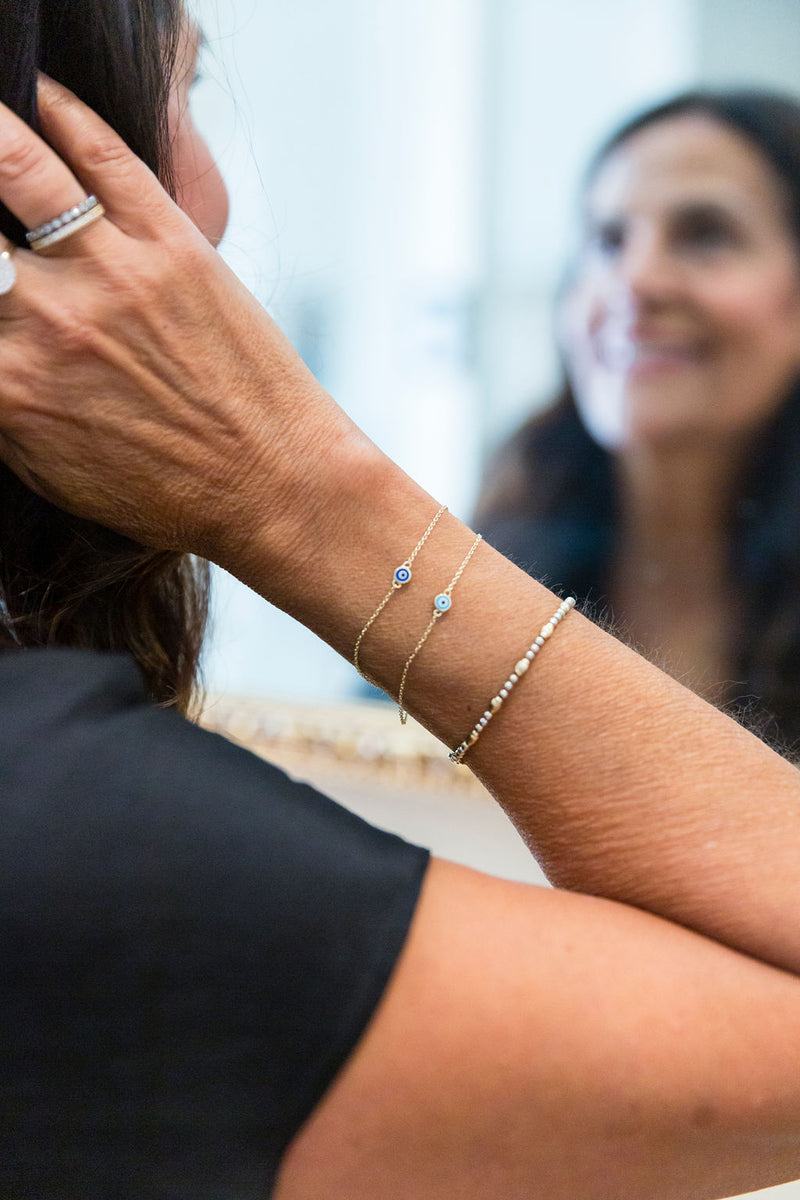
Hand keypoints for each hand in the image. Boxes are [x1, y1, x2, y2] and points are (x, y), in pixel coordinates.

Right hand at [0, 76, 354, 568]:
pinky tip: (39, 98)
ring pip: (15, 162)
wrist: (275, 488)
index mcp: (6, 386)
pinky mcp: (173, 245)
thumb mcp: (51, 465)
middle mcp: (48, 320)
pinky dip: (62, 110)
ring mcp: (114, 274)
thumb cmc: (169, 493)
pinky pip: (103, 153)